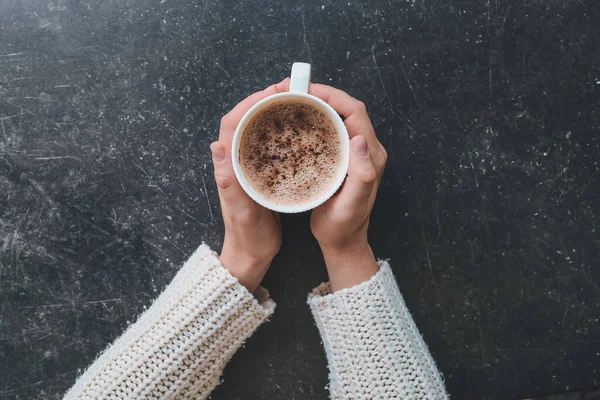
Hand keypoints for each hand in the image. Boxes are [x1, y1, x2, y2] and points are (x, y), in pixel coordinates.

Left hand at [211, 79, 289, 292]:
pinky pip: (267, 143)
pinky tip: (298, 129)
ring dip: (273, 111)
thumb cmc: (247, 236)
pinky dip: (280, 130)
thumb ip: (228, 182)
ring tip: (297, 102)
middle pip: (245, 119)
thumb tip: (217, 147)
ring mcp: (247, 166)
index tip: (274, 91)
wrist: (251, 254)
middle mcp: (235, 161)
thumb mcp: (240, 212)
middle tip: (292, 90)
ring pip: (257, 128)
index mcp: (228, 166)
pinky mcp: (259, 172)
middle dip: (265, 100)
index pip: (232, 122)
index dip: (250, 102)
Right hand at [309, 84, 387, 291]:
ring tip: (292, 99)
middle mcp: (366, 150)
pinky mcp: (344, 159)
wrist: (343, 242)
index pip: (354, 112)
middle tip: (293, 90)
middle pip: (346, 109)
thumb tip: (361, 141)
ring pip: (338, 116)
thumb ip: (362, 176)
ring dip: (318, 104)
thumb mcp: (351, 206)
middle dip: (322, 94)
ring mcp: (355, 153)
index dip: (333, 96)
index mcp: (370, 156)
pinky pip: (332, 129)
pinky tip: (297, 120)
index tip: (307, 90)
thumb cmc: (343, 227)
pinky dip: (315, 119)